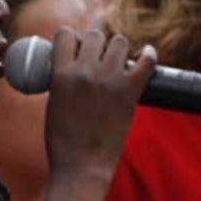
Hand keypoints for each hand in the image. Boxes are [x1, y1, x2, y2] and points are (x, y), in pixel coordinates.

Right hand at [43, 28, 155, 177]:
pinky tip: (148, 53)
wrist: (82, 166)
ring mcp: (110, 80)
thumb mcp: (52, 102)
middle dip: (96, 43)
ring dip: (118, 48)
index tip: (76, 46)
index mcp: (61, 74)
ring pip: (119, 41)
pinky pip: (146, 61)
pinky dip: (149, 54)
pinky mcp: (130, 91)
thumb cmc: (62, 141)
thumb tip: (69, 65)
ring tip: (118, 60)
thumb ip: (60, 80)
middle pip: (95, 35)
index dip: (71, 38)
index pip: (65, 34)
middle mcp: (85, 72)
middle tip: (98, 57)